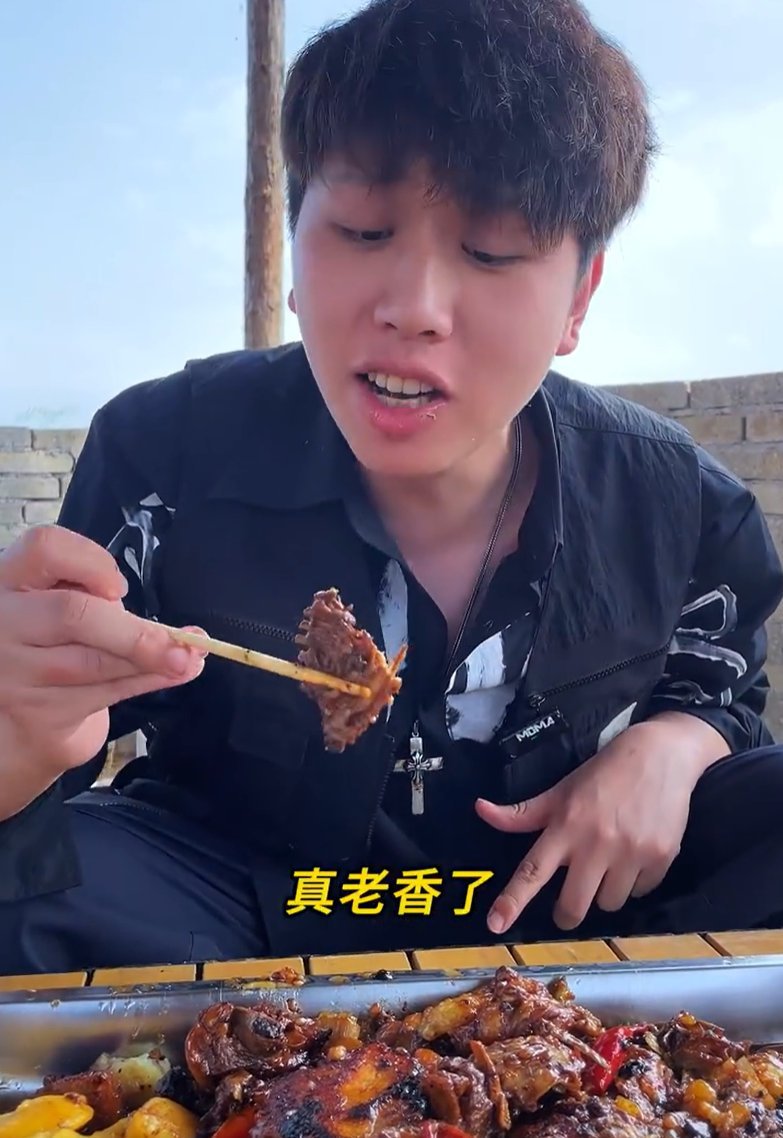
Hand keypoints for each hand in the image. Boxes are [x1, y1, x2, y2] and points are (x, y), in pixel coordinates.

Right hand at [0, 525, 205, 782]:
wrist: (15, 714)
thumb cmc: (52, 640)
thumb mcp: (64, 604)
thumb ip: (103, 602)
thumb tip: (184, 634)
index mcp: (10, 578)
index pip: (45, 548)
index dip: (91, 561)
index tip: (119, 587)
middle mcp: (2, 621)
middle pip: (73, 614)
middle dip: (136, 633)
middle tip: (182, 644)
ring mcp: (12, 671)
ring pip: (94, 663)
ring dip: (151, 661)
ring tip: (187, 659)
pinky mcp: (33, 711)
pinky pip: (102, 695)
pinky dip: (146, 683)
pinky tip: (172, 675)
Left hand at [476, 716, 725, 934]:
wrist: (661, 755)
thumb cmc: (604, 773)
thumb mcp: (561, 790)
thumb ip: (523, 813)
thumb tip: (481, 810)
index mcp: (566, 825)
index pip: (533, 869)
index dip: (513, 900)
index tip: (495, 924)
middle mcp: (596, 842)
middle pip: (573, 905)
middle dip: (567, 912)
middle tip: (569, 902)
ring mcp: (631, 852)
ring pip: (609, 904)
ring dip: (604, 893)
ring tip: (609, 864)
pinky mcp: (661, 858)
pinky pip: (640, 893)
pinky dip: (634, 883)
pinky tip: (635, 855)